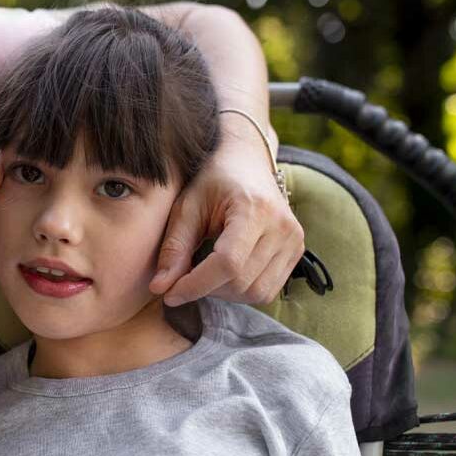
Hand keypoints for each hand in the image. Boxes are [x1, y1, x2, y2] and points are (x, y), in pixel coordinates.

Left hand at [150, 131, 303, 306]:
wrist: (245, 162)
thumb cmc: (212, 181)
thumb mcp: (186, 207)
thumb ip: (174, 247)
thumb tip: (160, 288)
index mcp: (255, 209)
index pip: (228, 263)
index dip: (196, 285)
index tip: (169, 294)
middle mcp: (282, 226)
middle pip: (241, 282)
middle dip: (206, 289)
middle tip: (183, 279)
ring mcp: (294, 240)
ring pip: (256, 293)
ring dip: (223, 293)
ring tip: (204, 274)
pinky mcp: (296, 252)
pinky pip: (268, 291)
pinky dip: (241, 291)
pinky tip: (224, 274)